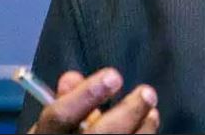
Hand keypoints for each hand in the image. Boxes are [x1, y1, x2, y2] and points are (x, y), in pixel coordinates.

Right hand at [28, 67, 159, 133]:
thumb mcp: (53, 128)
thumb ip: (65, 103)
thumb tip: (72, 78)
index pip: (59, 116)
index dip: (86, 94)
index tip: (114, 76)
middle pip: (101, 134)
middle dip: (128, 112)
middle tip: (147, 93)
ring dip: (143, 128)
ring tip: (151, 112)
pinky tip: (147, 127)